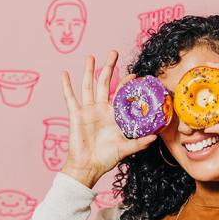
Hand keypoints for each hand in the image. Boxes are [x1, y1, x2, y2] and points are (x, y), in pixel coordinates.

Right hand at [60, 50, 157, 182]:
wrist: (88, 166)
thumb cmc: (106, 159)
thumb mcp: (125, 149)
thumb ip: (139, 143)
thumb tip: (155, 138)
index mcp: (114, 115)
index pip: (121, 94)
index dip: (127, 84)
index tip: (135, 75)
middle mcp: (101, 109)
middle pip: (105, 83)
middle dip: (109, 68)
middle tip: (114, 53)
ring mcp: (88, 110)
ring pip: (88, 86)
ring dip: (89, 71)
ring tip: (91, 56)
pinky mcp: (75, 114)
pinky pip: (70, 97)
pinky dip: (66, 86)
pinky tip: (64, 74)